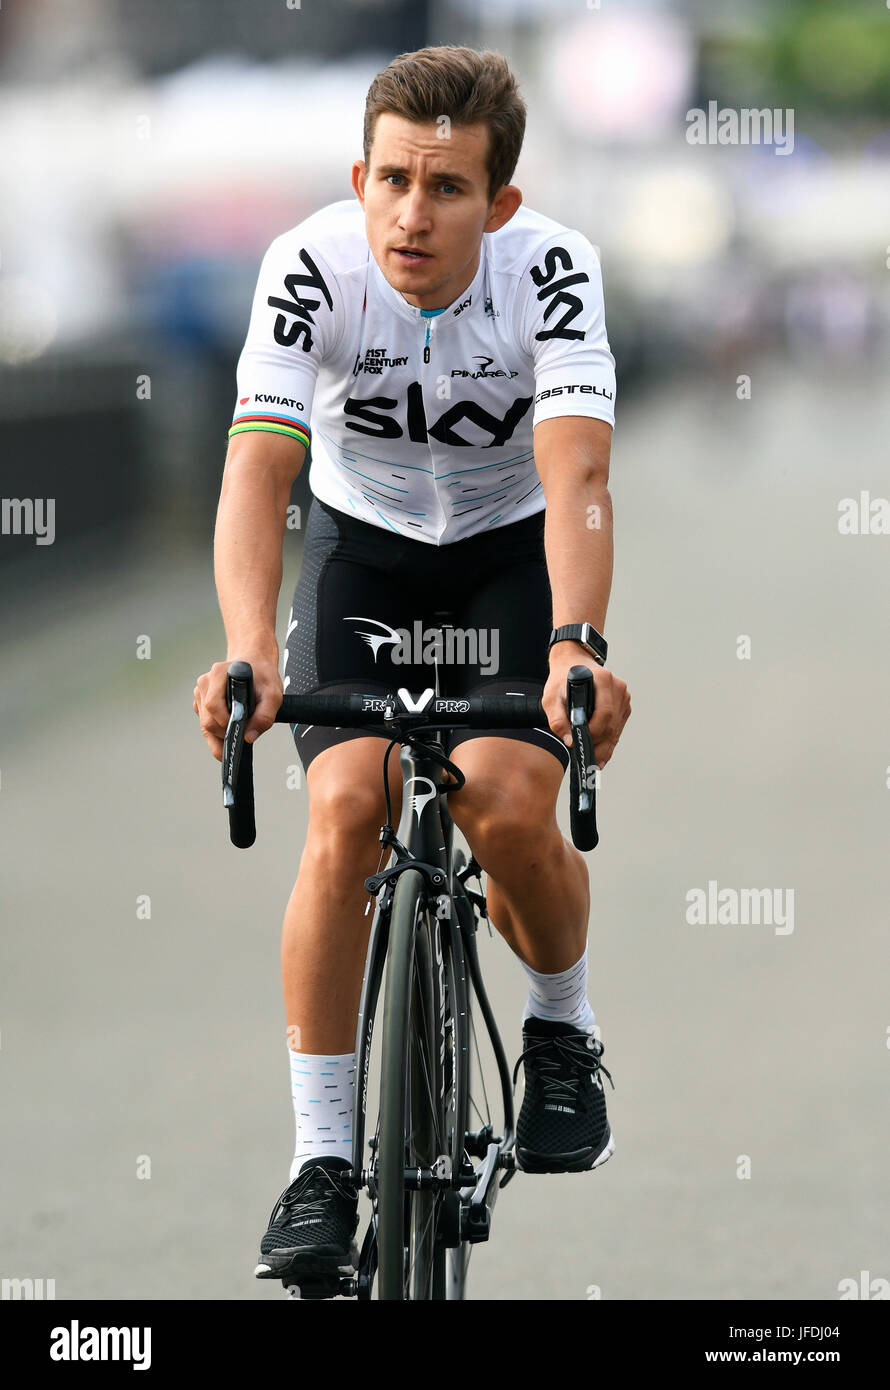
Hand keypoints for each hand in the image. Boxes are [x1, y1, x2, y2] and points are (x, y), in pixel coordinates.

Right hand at [193, 648, 282, 761]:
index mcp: (218, 674)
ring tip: (238, 730)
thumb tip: (248, 737)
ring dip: (221, 734)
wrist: (256, 665)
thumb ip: (264, 716)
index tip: (240, 732)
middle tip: (243, 734)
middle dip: (225, 733)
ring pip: (204, 725)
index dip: (225, 723)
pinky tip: (231, 726)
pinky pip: (205, 723)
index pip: (213, 706)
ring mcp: (201, 692)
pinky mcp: (201, 702)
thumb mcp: (273, 696)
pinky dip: (217, 731)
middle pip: (207, 720)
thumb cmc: (262, 677)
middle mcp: (206, 682)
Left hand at [542, 644, 630, 769]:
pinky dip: (610, 741)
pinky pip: (618, 727)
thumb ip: (557, 719)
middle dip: (600, 745)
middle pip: (612, 724)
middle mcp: (618, 687)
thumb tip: (569, 740)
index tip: (582, 745)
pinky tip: (601, 754)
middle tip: (589, 762)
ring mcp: (623, 696)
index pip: (605, 714)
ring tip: (595, 763)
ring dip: (606, 746)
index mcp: (603, 680)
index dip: (594, 733)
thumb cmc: (562, 678)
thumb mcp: (551, 697)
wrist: (572, 662)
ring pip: (617, 728)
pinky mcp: (623, 704)